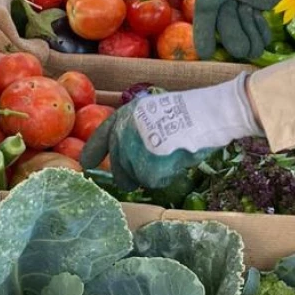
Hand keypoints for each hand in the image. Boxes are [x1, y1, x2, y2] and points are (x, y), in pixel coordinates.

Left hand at [81, 75, 261, 190]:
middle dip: (129, 175)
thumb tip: (131, 152)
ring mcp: (132, 152)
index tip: (88, 164)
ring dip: (151, 174)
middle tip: (144, 175)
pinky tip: (176, 163)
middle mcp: (123, 133)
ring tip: (170, 158)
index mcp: (125, 116)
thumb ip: (138, 129)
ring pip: (136, 177)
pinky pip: (153, 182)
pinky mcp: (145, 168)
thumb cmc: (191, 111)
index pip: (101, 137)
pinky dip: (165, 177)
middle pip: (119, 167)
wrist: (207, 114)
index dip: (94, 152)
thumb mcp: (156, 111)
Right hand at [194, 0, 294, 60]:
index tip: (206, 54)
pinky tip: (264, 38)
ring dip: (249, 40)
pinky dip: (259, 35)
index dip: (204, 34)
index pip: (206, 13)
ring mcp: (241, 2)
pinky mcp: (257, 6)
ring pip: (240, 29)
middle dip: (235, 39)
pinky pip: (254, 27)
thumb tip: (203, 13)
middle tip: (244, 51)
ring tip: (257, 48)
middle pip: (225, 25)